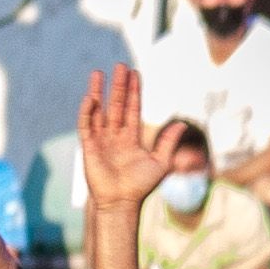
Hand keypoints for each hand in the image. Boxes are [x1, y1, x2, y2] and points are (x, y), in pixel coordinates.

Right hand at [73, 65, 169, 214]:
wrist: (121, 202)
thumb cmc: (141, 185)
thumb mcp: (160, 162)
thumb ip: (168, 142)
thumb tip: (182, 124)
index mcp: (132, 138)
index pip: (133, 109)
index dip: (134, 92)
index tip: (135, 74)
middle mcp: (115, 135)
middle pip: (116, 105)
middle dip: (118, 86)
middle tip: (120, 66)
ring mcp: (101, 139)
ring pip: (99, 110)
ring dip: (99, 92)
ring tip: (98, 73)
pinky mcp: (88, 146)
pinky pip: (86, 125)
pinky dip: (88, 111)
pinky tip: (92, 98)